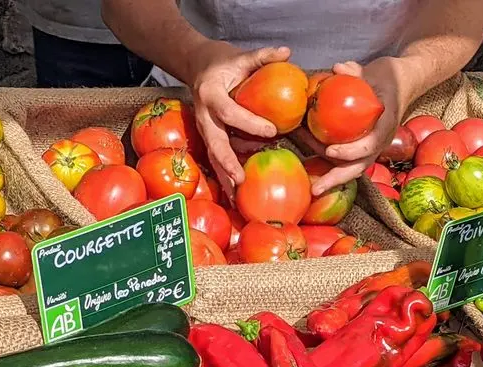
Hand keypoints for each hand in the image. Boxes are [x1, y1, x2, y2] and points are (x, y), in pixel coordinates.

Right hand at [191, 45, 290, 198]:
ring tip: (237, 196)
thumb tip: (286, 53)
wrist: (196, 65)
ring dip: (224, 176)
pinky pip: (216, 159)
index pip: (229, 111)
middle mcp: (203, 115)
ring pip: (213, 156)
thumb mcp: (240, 56)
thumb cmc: (222, 62)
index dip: (249, 122)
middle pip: (213, 142)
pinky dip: (225, 176)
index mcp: (211, 93)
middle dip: (226, 161)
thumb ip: (262, 56)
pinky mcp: (208, 138)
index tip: (272, 131)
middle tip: (240, 178)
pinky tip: (236, 194)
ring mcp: (204, 128)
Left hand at [304, 58, 409, 195]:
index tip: (330, 150)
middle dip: (335, 180)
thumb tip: (338, 68)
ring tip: (303, 170)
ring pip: (347, 168)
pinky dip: (324, 160)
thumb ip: (358, 73)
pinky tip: (305, 157)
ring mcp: (368, 148)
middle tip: (315, 190)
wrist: (402, 84)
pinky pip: (341, 159)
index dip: (350, 152)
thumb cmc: (390, 79)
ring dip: (325, 172)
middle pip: (356, 169)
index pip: (369, 147)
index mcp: (384, 128)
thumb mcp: (378, 72)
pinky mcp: (358, 146)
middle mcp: (376, 143)